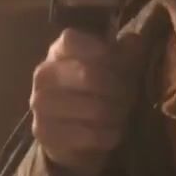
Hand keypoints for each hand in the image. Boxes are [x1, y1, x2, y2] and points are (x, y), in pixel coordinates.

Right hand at [30, 29, 142, 175]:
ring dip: (115, 114)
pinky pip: (88, 135)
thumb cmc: (97, 91)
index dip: (99, 49)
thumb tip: (135, 40)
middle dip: (118, 88)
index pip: (72, 40)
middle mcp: (43, 74)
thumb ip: (126, 52)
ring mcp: (39, 103)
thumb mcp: (115, 67)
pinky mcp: (43, 132)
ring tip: (122, 115)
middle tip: (130, 96)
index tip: (119, 61)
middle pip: (88, 74)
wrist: (73, 133)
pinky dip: (107, 135)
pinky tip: (112, 132)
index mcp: (59, 51)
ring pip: (92, 108)